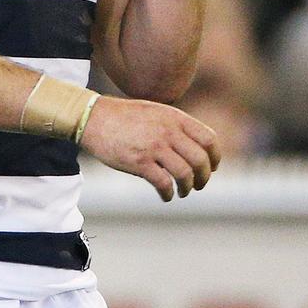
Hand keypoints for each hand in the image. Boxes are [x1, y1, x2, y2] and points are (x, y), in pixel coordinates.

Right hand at [80, 95, 220, 201]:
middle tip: (199, 185)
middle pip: (200, 160)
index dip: (215, 157)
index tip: (212, 167)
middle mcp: (168, 131)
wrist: (93, 118)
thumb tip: (194, 146)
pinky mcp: (139, 162)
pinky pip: (163, 183)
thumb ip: (175, 125)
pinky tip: (166, 196)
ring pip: (185, 174)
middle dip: (204, 177)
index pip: (209, 139)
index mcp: (174, 117)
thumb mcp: (155, 111)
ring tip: (183, 192)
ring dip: (188, 187)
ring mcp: (153, 147)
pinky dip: (168, 194)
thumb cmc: (123, 116)